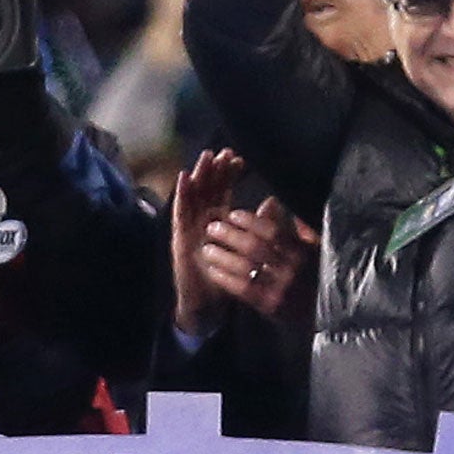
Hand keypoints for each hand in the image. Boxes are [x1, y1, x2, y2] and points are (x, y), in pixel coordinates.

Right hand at [171, 147, 242, 337]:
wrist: (207, 302)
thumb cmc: (228, 276)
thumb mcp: (246, 248)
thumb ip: (259, 224)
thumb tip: (274, 200)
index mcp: (220, 219)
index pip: (225, 191)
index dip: (230, 175)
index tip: (240, 159)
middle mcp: (204, 219)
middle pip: (208, 188)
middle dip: (215, 169)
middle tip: (225, 151)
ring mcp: (190, 226)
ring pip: (194, 195)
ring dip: (199, 175)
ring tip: (206, 156)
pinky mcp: (179, 236)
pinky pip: (180, 212)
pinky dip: (181, 195)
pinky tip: (184, 178)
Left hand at [202, 197, 319, 328]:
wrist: (326, 313)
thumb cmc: (318, 274)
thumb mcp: (316, 248)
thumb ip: (296, 225)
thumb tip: (273, 202)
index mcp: (302, 250)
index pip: (272, 231)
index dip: (250, 221)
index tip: (232, 214)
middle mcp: (291, 268)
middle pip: (255, 247)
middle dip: (230, 235)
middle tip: (212, 227)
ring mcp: (280, 289)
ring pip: (246, 268)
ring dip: (223, 257)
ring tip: (206, 248)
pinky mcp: (271, 307)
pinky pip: (243, 290)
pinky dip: (225, 279)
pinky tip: (212, 271)